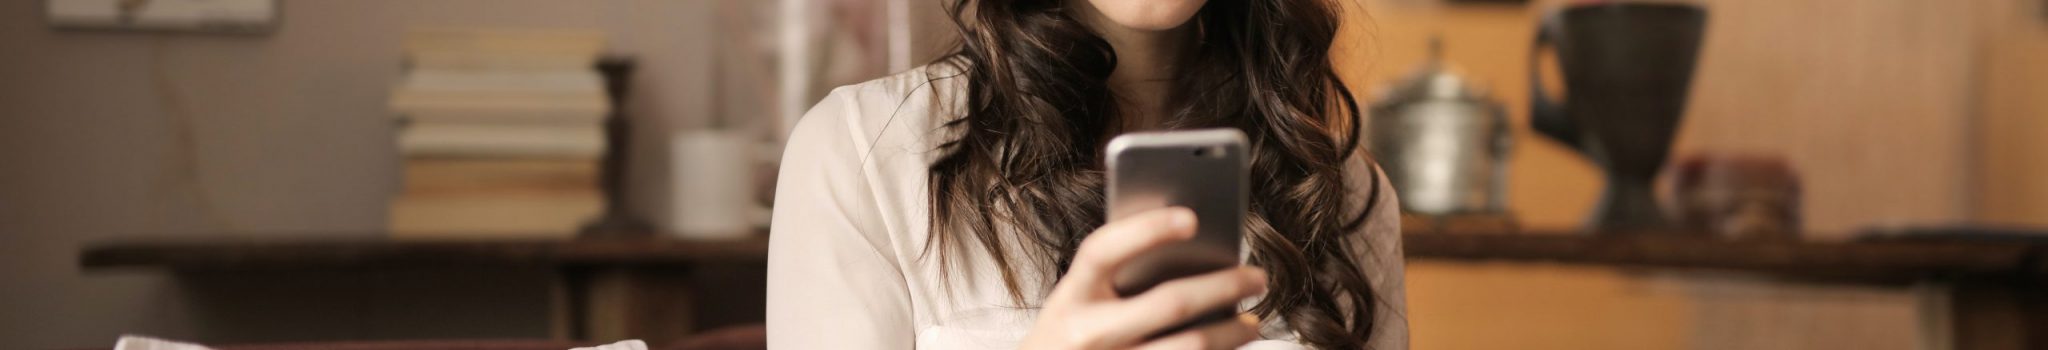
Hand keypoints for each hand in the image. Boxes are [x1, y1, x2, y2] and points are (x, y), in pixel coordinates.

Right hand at [1018, 207, 1268, 349]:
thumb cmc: (1073, 335)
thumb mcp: (1079, 303)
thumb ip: (1119, 276)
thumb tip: (1194, 250)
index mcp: (1070, 298)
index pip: (1103, 251)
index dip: (1145, 230)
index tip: (1192, 216)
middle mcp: (1088, 334)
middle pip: (1168, 303)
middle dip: (1224, 285)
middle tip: (1257, 276)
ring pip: (1190, 346)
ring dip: (1231, 333)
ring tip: (1252, 321)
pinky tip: (1229, 349)